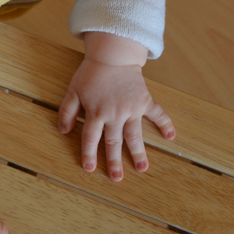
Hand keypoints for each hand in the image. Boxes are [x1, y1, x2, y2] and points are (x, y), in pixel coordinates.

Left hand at [57, 32, 174, 181]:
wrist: (112, 55)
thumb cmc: (91, 73)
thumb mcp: (73, 90)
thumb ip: (67, 111)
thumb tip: (62, 131)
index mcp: (96, 113)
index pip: (90, 138)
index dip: (88, 154)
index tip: (89, 169)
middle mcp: (114, 114)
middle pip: (113, 142)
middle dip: (114, 161)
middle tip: (117, 178)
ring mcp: (131, 109)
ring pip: (134, 135)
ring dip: (138, 152)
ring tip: (142, 168)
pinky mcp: (144, 101)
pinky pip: (157, 114)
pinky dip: (165, 123)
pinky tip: (171, 136)